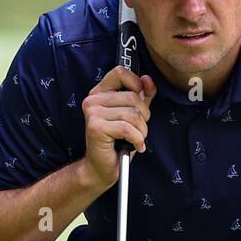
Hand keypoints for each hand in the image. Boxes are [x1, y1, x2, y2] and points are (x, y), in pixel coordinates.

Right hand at [81, 67, 155, 189]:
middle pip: (133, 97)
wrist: (101, 168)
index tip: (140, 102)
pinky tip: (135, 146)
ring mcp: (92, 113)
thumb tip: (147, 79)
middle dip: (144, 117)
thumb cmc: (117, 143)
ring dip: (142, 131)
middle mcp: (93, 100)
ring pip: (133, 114)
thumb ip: (142, 96)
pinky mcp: (96, 127)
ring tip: (136, 140)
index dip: (136, 84)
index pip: (120, 72)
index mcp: (100, 92)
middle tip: (139, 131)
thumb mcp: (133, 116)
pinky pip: (128, 128)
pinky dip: (137, 139)